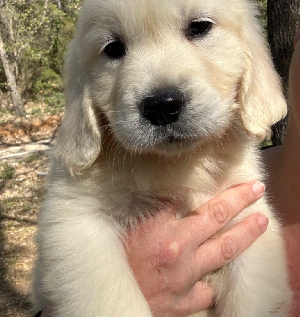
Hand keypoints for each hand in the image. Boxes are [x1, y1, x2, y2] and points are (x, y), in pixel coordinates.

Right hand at [125, 181, 267, 316]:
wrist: (104, 300)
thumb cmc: (111, 260)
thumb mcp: (122, 226)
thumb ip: (147, 208)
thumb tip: (167, 190)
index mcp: (157, 225)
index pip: (186, 194)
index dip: (202, 181)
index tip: (216, 172)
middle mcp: (177, 247)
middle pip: (216, 216)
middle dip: (239, 198)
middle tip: (257, 188)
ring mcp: (184, 275)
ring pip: (225, 249)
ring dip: (245, 232)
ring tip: (261, 220)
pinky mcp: (184, 301)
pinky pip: (206, 289)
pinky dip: (211, 282)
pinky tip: (214, 276)